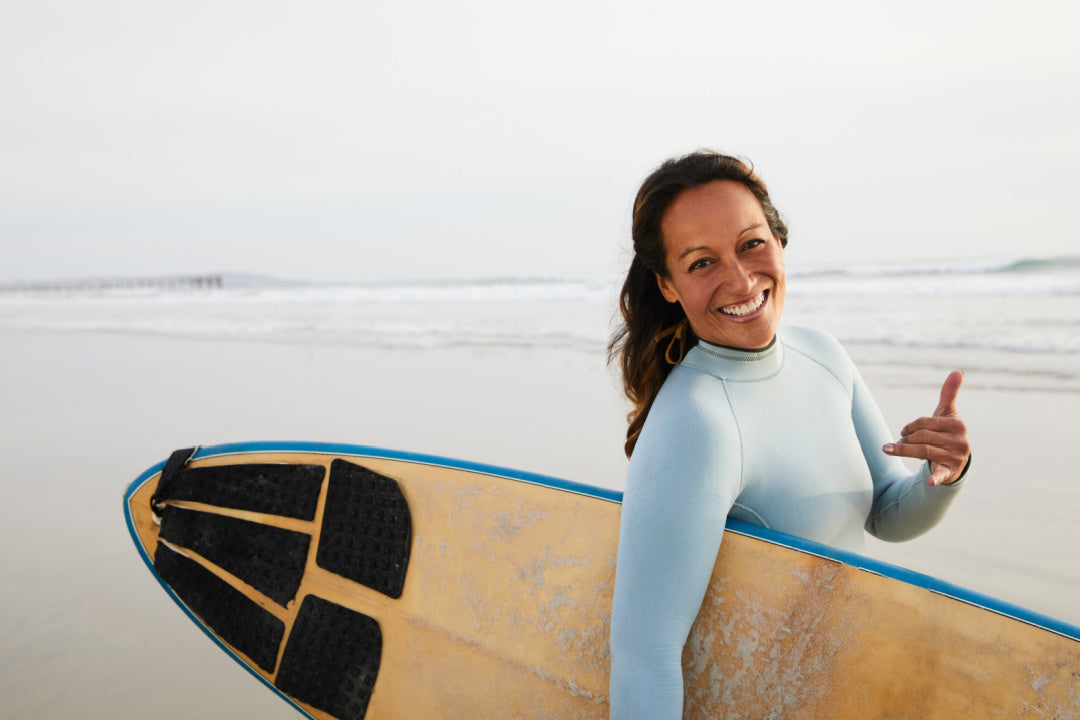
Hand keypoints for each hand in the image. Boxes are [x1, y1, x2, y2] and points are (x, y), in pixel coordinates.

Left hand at [882, 370, 970, 485]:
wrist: (956, 459)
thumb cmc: (947, 432)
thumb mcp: (947, 413)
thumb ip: (949, 393)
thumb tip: (957, 371)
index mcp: (957, 424)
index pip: (925, 423)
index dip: (910, 426)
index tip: (903, 431)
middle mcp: (960, 441)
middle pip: (922, 437)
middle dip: (906, 439)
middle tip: (896, 441)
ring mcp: (955, 457)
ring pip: (923, 452)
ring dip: (903, 451)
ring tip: (888, 449)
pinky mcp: (950, 471)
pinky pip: (942, 474)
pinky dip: (935, 478)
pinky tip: (929, 482)